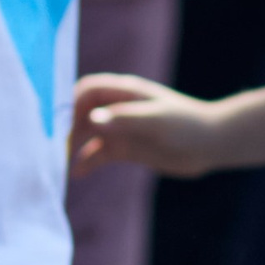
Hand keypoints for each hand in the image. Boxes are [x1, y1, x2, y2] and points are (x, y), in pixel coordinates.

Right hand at [68, 73, 222, 177]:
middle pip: (81, 112)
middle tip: (52, 147)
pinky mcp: (126, 148)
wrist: (212, 145)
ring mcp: (121, 128)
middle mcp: (118, 108)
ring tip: (57, 162)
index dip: (69, 102)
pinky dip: (87, 161)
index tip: (57, 122)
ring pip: (88, 134)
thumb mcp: (156, 121)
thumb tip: (92, 119)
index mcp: (124, 93)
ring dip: (73, 146)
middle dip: (65, 127)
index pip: (87, 90)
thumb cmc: (187, 126)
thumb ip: (124, 120)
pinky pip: (100, 153)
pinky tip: (76, 174)